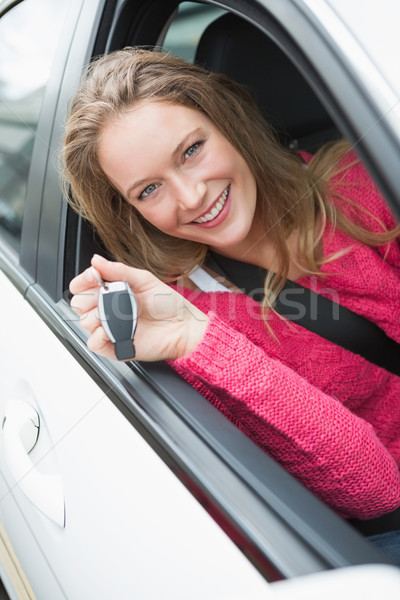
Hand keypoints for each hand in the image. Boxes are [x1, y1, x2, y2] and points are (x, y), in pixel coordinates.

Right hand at [69, 255, 207, 361]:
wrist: (183, 326)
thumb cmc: (168, 304)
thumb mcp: (144, 279)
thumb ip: (118, 270)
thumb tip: (96, 260)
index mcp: (112, 292)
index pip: (82, 286)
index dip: (82, 281)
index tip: (93, 277)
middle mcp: (108, 310)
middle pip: (79, 304)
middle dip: (89, 298)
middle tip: (108, 297)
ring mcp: (110, 328)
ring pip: (85, 322)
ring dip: (97, 316)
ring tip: (118, 314)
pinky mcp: (115, 346)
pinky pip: (93, 343)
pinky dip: (99, 336)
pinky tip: (113, 330)